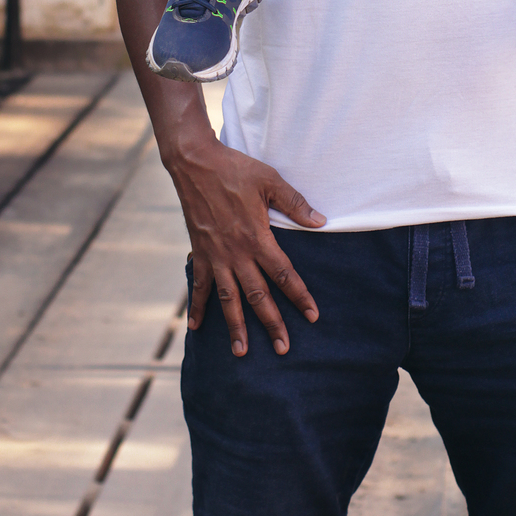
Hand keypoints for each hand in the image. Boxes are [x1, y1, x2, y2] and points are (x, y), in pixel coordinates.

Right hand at [170, 132, 325, 354]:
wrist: (195, 163)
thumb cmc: (235, 169)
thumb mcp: (270, 181)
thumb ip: (295, 204)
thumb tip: (320, 221)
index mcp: (257, 237)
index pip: (283, 274)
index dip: (299, 295)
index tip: (312, 315)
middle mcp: (236, 253)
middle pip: (258, 295)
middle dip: (272, 323)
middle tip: (283, 348)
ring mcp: (215, 256)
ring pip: (229, 299)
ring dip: (236, 326)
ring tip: (242, 352)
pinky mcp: (199, 252)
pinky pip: (198, 285)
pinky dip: (198, 306)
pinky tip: (197, 327)